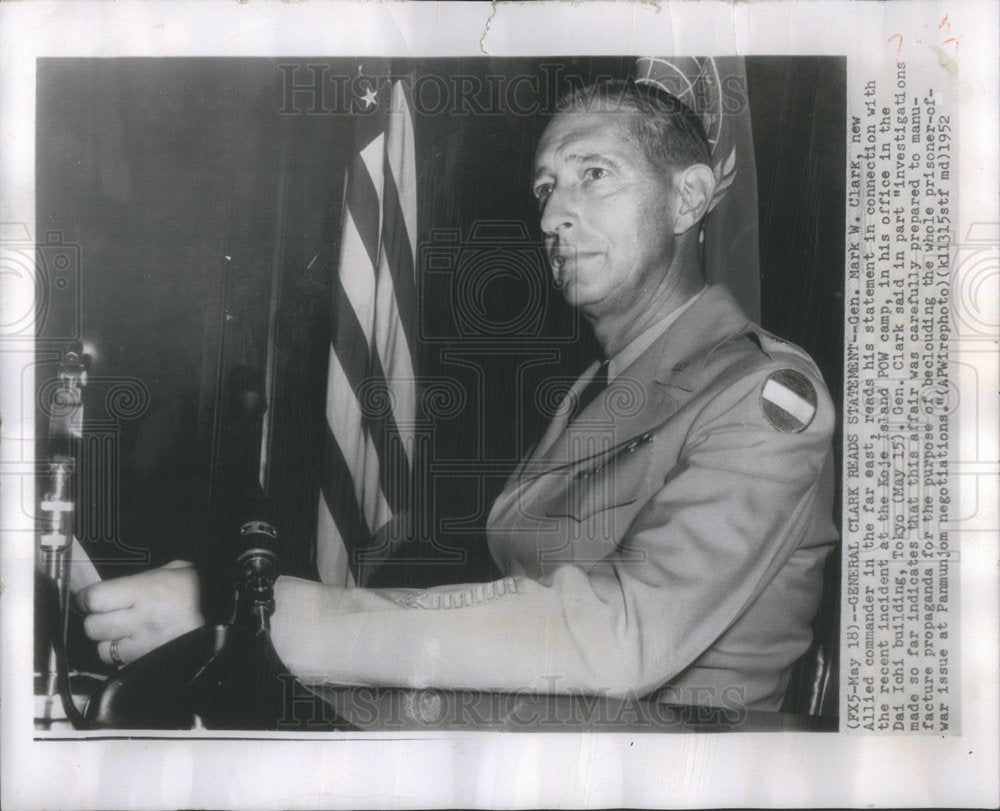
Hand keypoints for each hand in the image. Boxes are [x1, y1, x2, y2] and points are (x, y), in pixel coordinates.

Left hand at [77, 560, 203, 666]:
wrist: (231, 615)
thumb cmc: (205, 590)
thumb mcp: (176, 570)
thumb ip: (142, 579)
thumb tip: (118, 586)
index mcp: (146, 591)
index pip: (94, 599)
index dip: (88, 598)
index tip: (91, 598)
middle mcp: (142, 619)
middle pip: (93, 627)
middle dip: (98, 621)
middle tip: (110, 615)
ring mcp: (146, 645)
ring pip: (104, 650)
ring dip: (110, 643)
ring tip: (127, 633)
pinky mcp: (151, 663)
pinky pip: (123, 664)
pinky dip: (126, 657)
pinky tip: (140, 646)